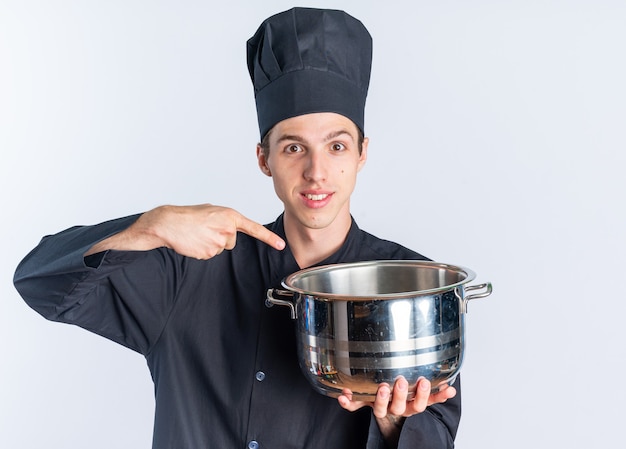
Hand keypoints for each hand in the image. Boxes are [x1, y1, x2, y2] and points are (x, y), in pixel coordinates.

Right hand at [85, 204, 284, 258]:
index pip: (253, 228)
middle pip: (232, 241)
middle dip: (221, 237)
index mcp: (229, 215)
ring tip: (197, 234)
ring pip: (221, 248)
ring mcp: (218, 242)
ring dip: (210, 244)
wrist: (167, 223)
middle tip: (204, 230)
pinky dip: (202, 250)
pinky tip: (194, 242)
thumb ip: (226, 220)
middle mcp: (227, 229)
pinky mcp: (209, 253)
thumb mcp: (211, 211)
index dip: (269, 238)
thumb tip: (232, 229)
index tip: (281, 245)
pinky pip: (210, 255)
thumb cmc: (187, 216)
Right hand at [337, 376, 456, 444]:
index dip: (381, 400)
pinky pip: (435, 400)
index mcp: (384, 408)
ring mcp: (412, 405)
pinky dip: (442, 395)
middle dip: (399, 395)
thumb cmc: (377, 395)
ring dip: (421, 395)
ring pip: (418, 406)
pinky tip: (450, 389)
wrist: (393, 401)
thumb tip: (340, 396)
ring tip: (423, 382)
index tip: (382, 387)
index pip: (381, 407)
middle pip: (399, 407)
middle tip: (400, 381)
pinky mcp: (425, 400)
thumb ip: (353, 399)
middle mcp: (398, 408)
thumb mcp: (364, 397)